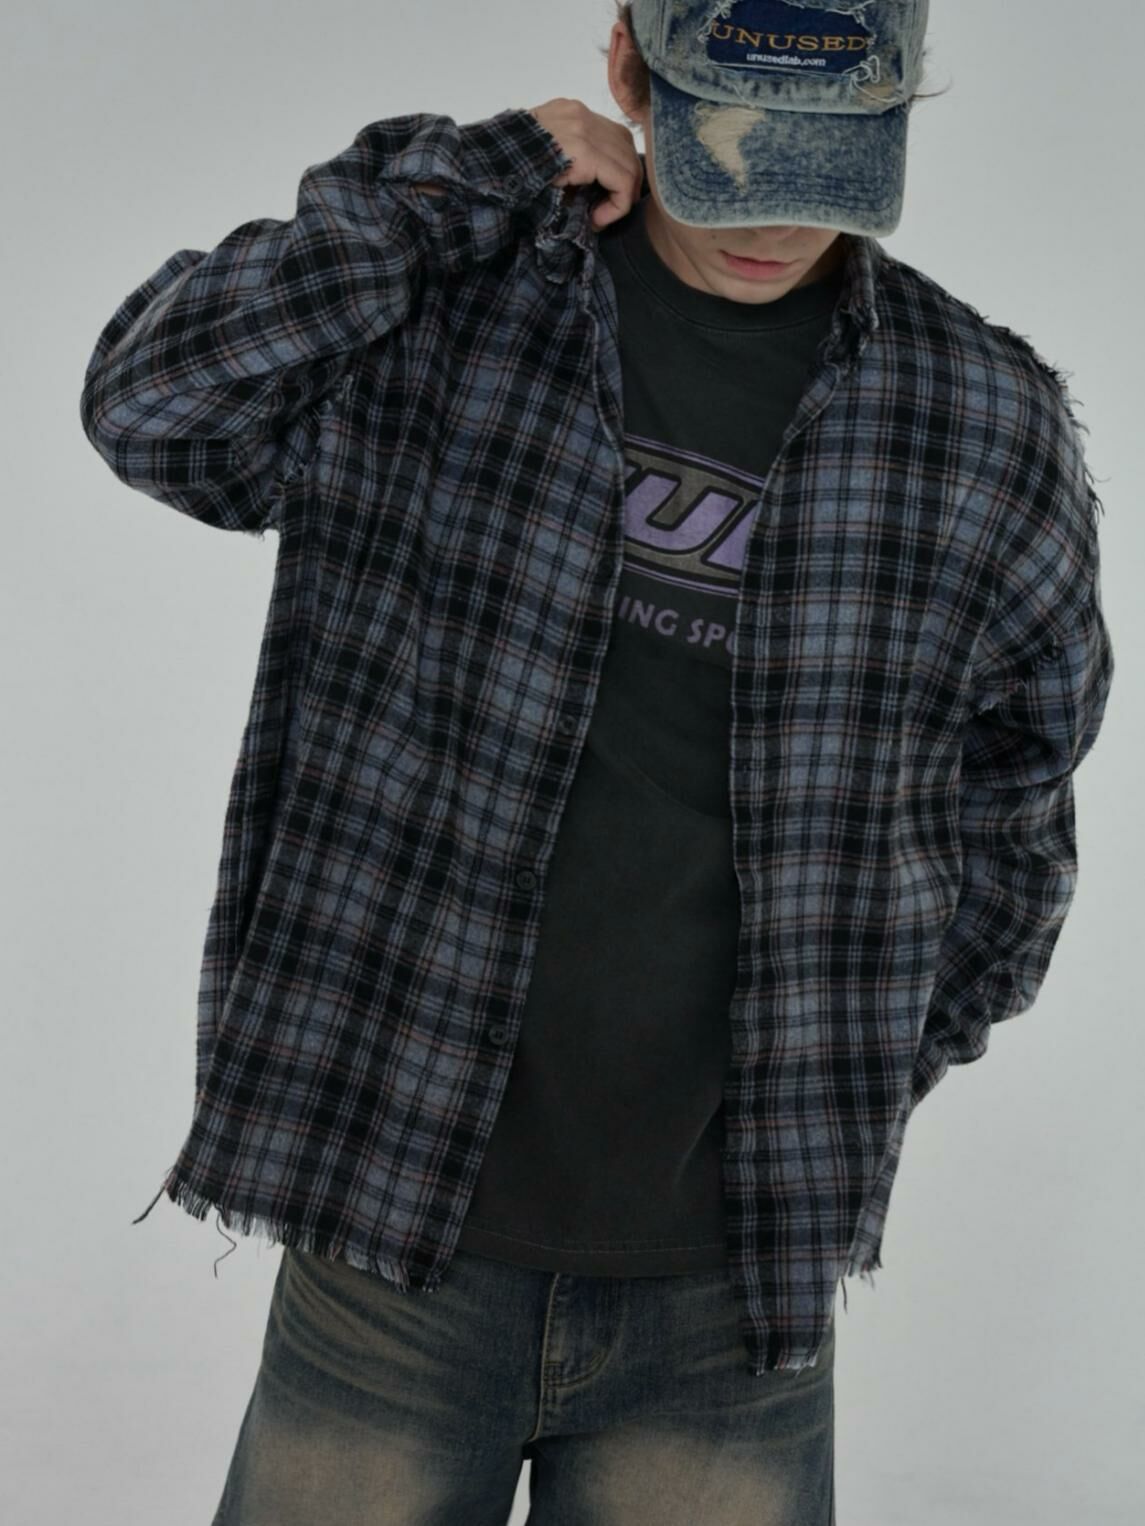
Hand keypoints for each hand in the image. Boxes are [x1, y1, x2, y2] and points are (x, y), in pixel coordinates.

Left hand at [525, 99, 642, 230]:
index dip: (618, 207)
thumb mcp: (552, 202)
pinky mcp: (574, 105)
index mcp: (582, 151)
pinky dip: (609, 149)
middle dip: (625, 191)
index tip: (597, 221)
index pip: (624, 179)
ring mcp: (581, 111)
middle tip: (606, 210)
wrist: (491, 150)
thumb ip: (582, 205)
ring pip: (624, 141)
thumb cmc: (518, 183)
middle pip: (630, 160)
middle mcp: (586, 125)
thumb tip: (597, 215)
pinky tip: (595, 166)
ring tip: (605, 189)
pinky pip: (606, 128)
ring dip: (622, 168)